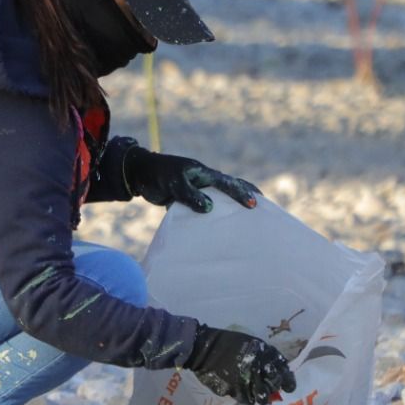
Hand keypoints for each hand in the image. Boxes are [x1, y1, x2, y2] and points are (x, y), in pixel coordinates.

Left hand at [124, 147, 259, 212]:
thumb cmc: (158, 175)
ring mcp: (199, 191)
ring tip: (247, 223)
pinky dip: (215, 218)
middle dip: (247, 196)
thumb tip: (209, 207)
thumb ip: (190, 194)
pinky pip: (207, 210)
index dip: (242, 194)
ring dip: (233, 209)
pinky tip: (220, 231)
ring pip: (221, 200)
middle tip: (264, 209)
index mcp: (204, 173)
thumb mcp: (173, 183)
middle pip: (232, 188)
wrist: (140, 176)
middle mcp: (205, 182)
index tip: (255, 205)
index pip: (228, 183)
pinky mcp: (190, 201)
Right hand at [186, 326, 296, 404]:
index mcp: (263, 355)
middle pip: (273, 387)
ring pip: (260, 398)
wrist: (204, 349)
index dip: (288, 381)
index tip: (289, 387)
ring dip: (260, 397)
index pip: (283, 372)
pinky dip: (246, 397)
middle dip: (272, 390)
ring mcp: (245, 382)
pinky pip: (246, 400)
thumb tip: (277, 372)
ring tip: (255, 393)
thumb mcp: (252, 344)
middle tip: (269, 390)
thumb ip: (265, 357)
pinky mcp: (234, 391)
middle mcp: (257, 370)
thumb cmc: (229, 343)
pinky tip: (241, 391)